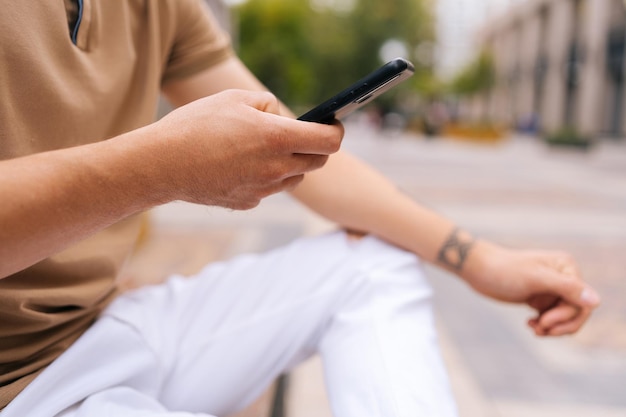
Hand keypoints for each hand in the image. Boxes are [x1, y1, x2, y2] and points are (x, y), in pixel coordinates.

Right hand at [149, 89, 343, 208]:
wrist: (161, 164)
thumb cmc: (195, 125)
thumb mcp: (234, 99)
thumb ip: (268, 105)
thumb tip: (284, 117)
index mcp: (277, 138)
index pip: (329, 141)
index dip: (336, 131)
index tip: (333, 125)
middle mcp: (275, 168)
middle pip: (317, 162)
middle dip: (316, 147)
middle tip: (302, 135)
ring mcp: (263, 190)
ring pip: (295, 178)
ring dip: (291, 164)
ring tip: (266, 149)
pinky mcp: (248, 203)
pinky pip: (269, 190)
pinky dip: (266, 178)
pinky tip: (242, 166)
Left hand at [462, 241, 600, 335]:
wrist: (478, 270)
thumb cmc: (504, 271)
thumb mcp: (535, 279)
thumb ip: (567, 288)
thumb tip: (596, 301)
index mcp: (566, 267)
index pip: (582, 302)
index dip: (567, 317)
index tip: (544, 322)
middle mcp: (563, 276)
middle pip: (576, 312)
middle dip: (559, 325)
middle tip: (539, 330)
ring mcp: (552, 288)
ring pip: (564, 317)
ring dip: (551, 327)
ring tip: (534, 328)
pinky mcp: (540, 297)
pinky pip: (552, 317)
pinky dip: (544, 325)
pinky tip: (529, 324)